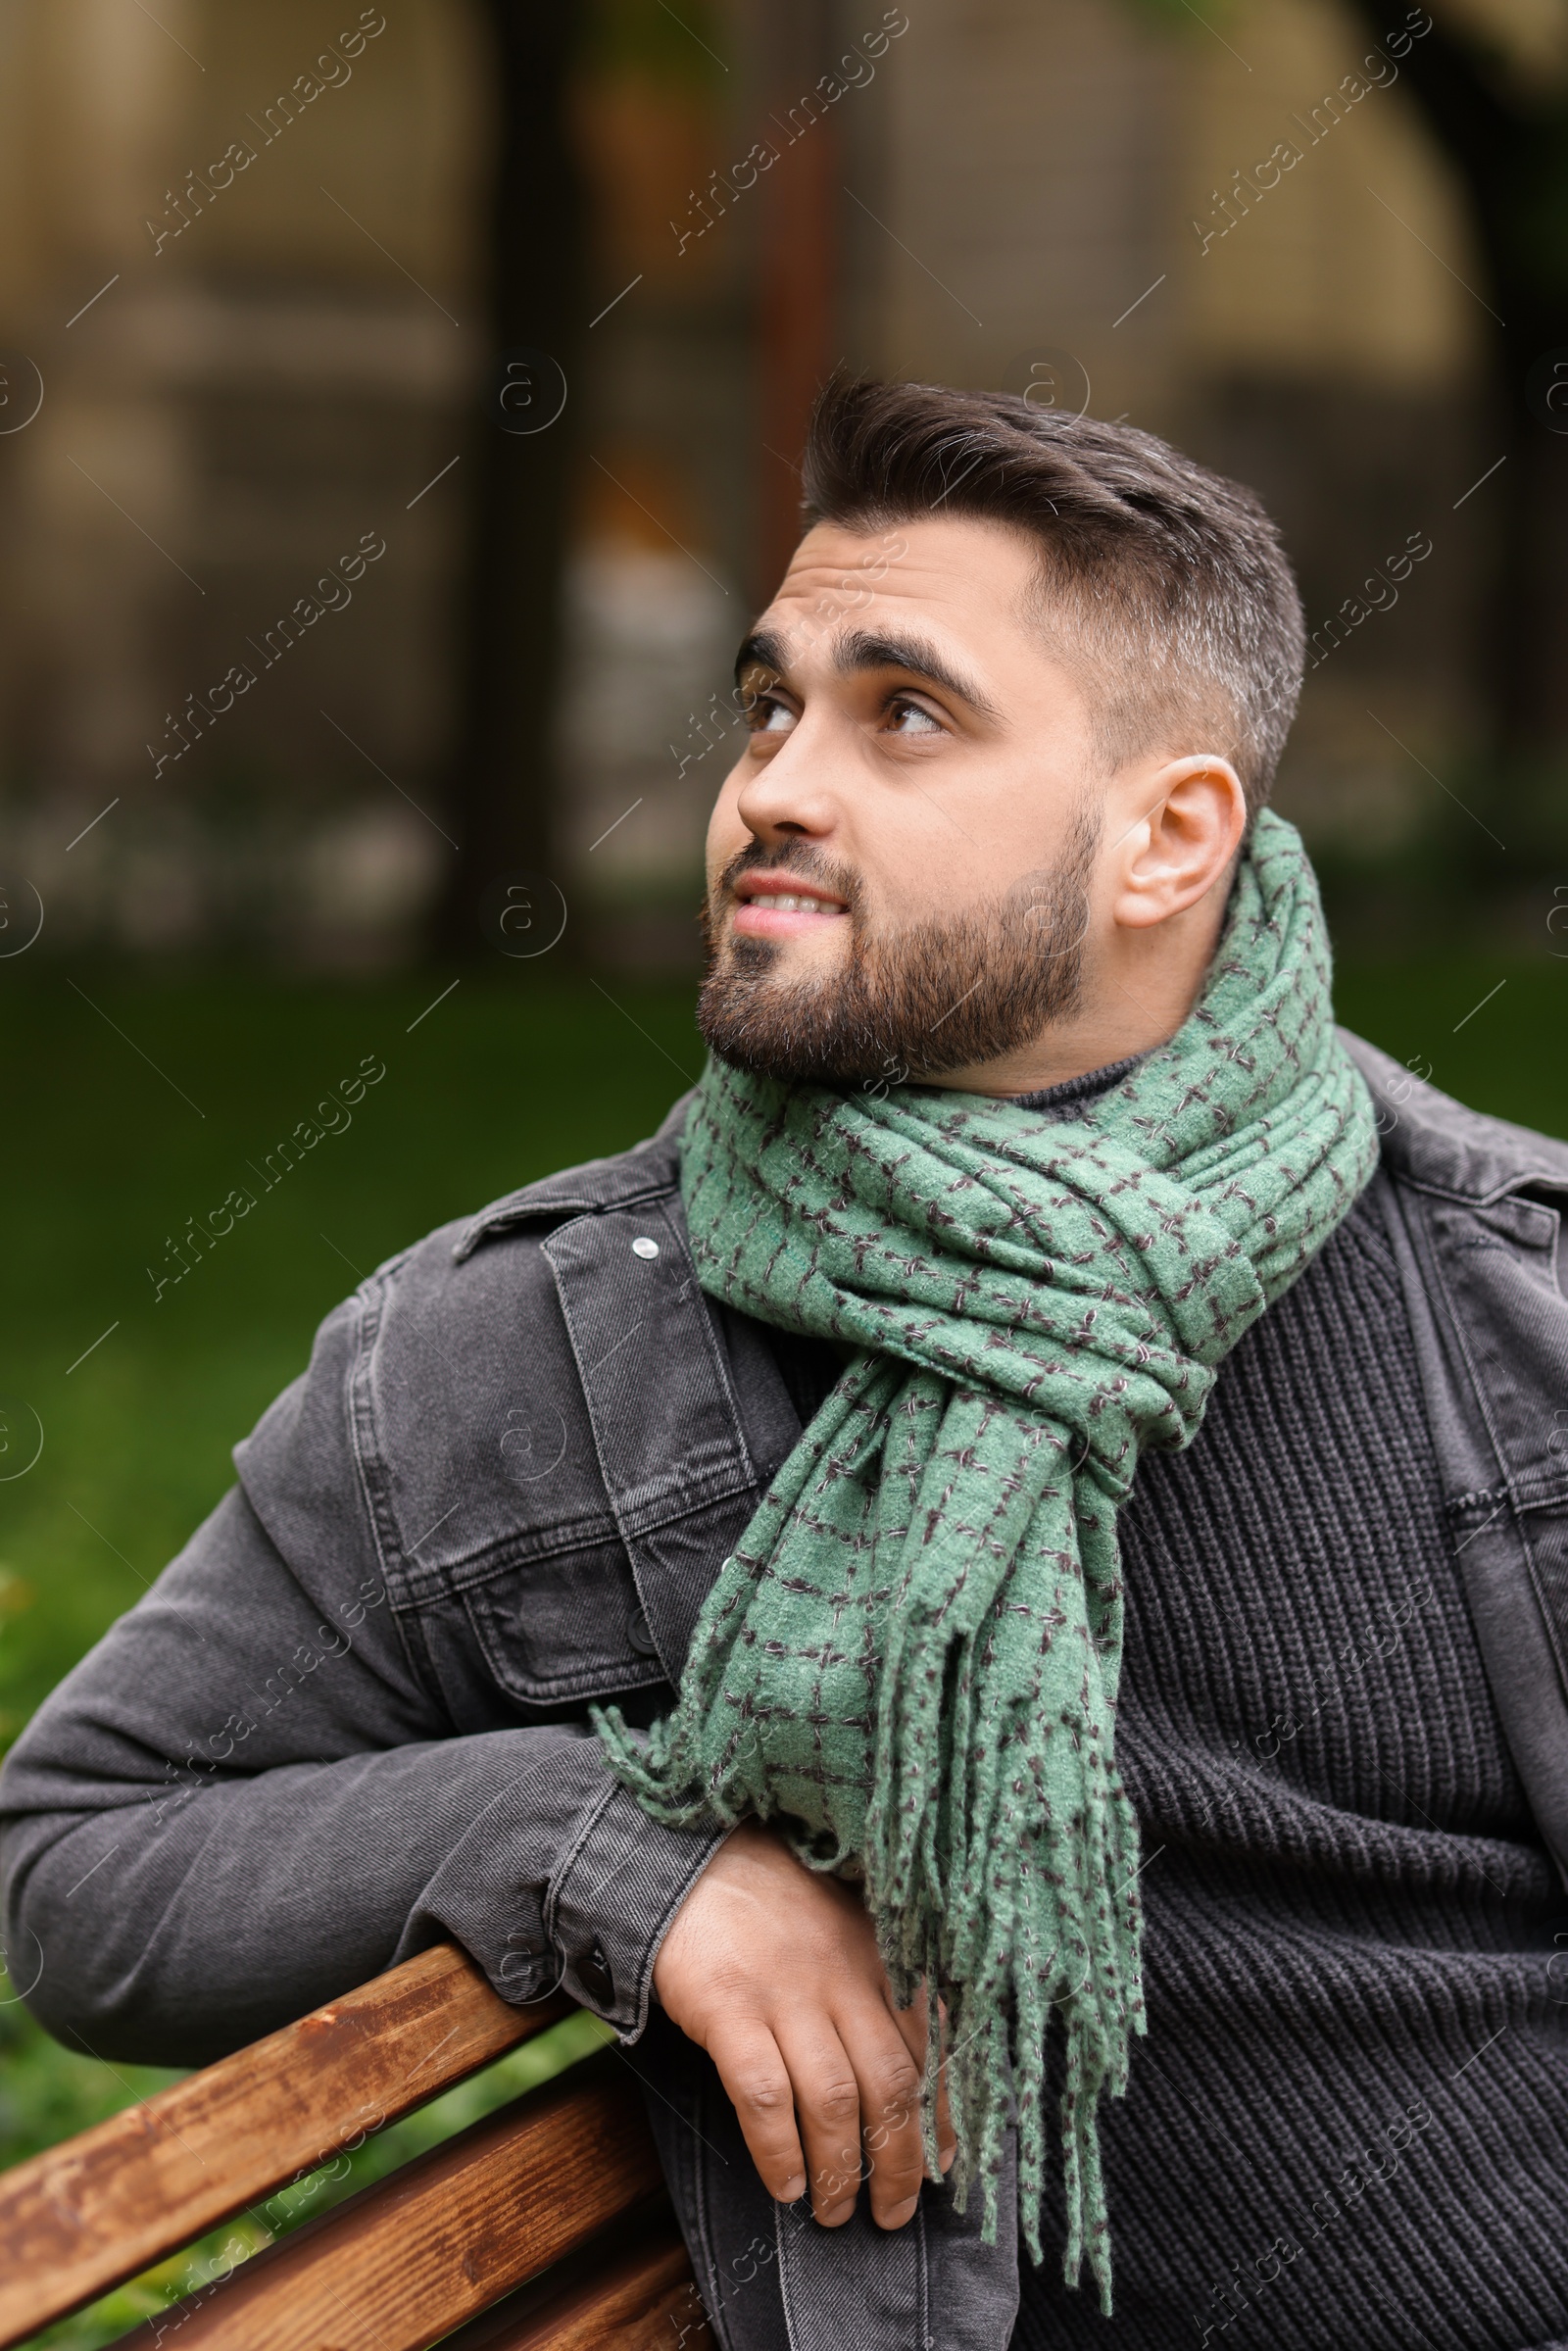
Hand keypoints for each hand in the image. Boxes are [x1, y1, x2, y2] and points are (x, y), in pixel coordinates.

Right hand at [653, 1818, 953, 2228]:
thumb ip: (875, 1984)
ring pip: (834, 2099)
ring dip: (840, 2171)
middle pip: (890, 2083)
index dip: (943, 2114)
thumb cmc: (769, 1901)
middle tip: (894, 2212)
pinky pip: (764, 2095)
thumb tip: (913, 2074)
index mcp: (877, 1953)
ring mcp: (784, 1990)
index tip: (946, 2164)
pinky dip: (779, 2150)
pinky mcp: (728, 2006)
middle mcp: (841, 1973)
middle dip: (899, 2161)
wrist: (687, 1857)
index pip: (930, 2046)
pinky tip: (784, 2185)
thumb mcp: (841, 1926)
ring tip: (834, 2213)